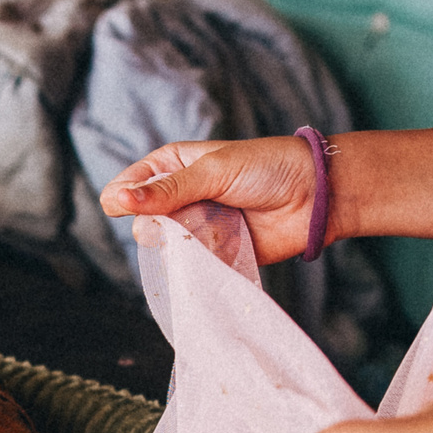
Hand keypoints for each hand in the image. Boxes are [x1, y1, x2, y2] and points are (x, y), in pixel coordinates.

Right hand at [97, 136, 322, 269]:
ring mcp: (194, 227)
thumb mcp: (212, 171)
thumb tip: (117, 201)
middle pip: (140, 222)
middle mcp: (178, 198)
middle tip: (185, 218)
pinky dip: (198, 263)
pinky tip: (219, 249)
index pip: (125, 188)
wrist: (315, 197)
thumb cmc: (266, 168)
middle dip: (157, 225)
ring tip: (212, 229)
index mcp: (170, 167)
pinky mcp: (213, 253)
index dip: (126, 199)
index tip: (140, 205)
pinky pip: (190, 266)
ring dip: (180, 244)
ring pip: (163, 248)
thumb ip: (167, 191)